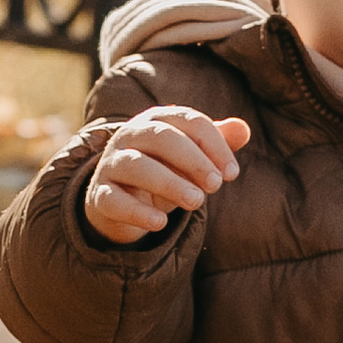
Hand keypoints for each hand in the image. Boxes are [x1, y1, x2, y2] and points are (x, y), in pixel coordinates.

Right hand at [82, 107, 250, 243]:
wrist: (123, 200)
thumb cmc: (165, 171)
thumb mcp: (192, 158)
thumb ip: (216, 142)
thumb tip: (243, 129)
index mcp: (157, 119)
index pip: (189, 121)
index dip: (214, 145)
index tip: (232, 174)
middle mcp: (130, 135)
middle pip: (162, 136)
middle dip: (193, 160)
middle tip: (216, 186)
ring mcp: (111, 164)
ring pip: (136, 165)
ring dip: (169, 183)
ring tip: (196, 202)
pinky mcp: (99, 195)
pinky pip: (113, 199)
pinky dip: (137, 211)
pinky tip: (161, 223)